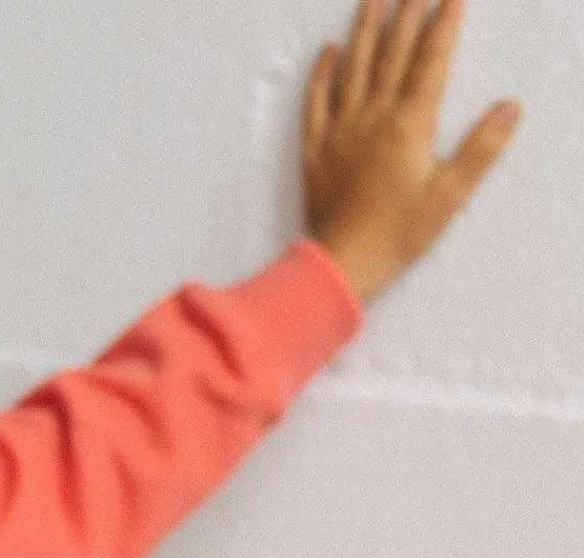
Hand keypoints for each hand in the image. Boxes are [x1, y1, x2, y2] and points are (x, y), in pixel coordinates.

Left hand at [302, 0, 520, 303]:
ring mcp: (339, 130)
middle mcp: (372, 117)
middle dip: (407, 13)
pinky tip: (329, 50)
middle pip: (392, 54)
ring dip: (364, 29)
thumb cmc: (400, 234)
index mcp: (409, 125)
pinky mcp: (314, 149)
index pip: (431, 62)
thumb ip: (481, 148)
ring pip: (353, 68)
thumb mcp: (451, 195)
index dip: (443, 25)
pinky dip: (322, 73)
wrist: (340, 263)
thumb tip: (511, 105)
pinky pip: (316, 101)